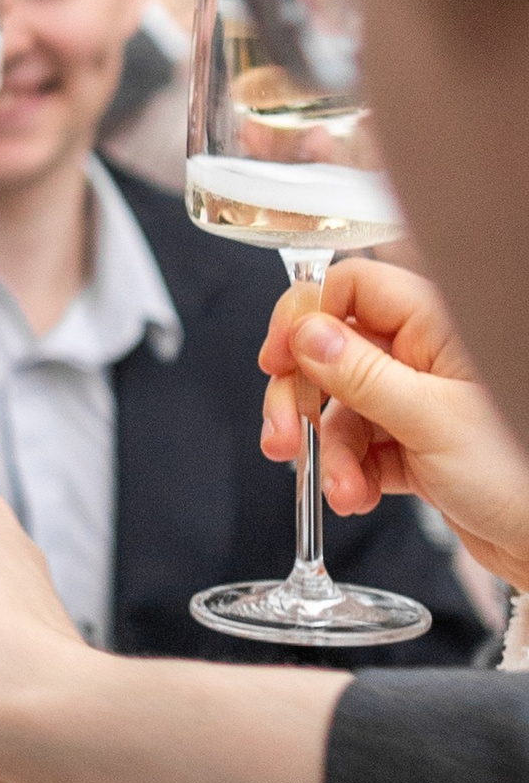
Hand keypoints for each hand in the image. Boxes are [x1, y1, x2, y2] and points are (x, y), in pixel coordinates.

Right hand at [257, 259, 528, 593]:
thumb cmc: (520, 474)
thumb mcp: (430, 421)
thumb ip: (361, 374)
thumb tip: (306, 334)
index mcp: (438, 325)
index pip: (352, 287)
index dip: (307, 317)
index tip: (278, 359)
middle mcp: (426, 355)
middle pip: (332, 351)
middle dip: (301, 398)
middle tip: (284, 434)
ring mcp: (419, 400)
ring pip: (342, 408)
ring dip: (331, 453)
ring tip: (344, 489)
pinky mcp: (416, 442)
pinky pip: (361, 446)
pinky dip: (351, 473)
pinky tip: (360, 496)